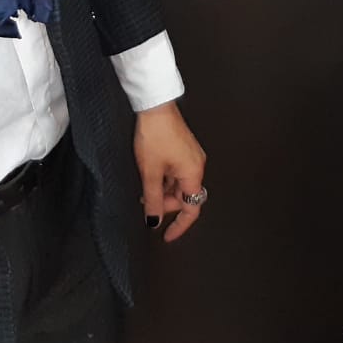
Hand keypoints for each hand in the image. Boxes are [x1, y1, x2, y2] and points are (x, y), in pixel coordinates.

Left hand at [134, 101, 206, 242]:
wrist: (155, 107)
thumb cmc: (155, 134)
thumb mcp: (150, 173)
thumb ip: (153, 200)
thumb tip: (154, 220)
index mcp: (193, 174)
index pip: (191, 210)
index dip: (179, 226)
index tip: (167, 236)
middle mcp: (197, 165)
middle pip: (184, 197)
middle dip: (166, 205)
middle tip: (147, 207)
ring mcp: (191, 156)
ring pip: (180, 185)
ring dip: (164, 192)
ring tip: (145, 191)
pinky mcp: (184, 148)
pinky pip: (178, 172)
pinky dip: (165, 180)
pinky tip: (151, 176)